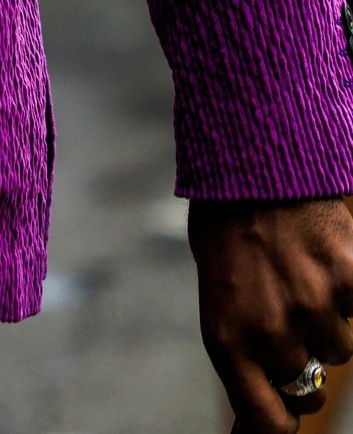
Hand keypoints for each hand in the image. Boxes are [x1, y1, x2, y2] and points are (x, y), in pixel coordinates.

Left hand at [190, 197, 352, 429]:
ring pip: (340, 348)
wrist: (249, 152)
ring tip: (300, 268)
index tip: (287, 419)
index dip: (282, 425)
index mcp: (227, 336)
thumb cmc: (228, 219)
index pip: (267, 422)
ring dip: (326, 319)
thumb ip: (242, 344)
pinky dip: (347, 287)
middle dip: (299, 352)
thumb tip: (259, 420)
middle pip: (306, 380)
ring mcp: (314, 304)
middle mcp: (271, 328)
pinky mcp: (350, 276)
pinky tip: (322, 253)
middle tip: (285, 304)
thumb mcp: (218, 283)